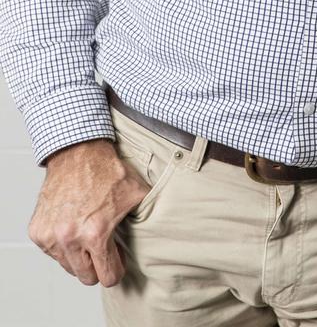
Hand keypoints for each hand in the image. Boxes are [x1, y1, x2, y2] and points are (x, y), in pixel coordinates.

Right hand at [28, 139, 150, 285]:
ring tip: (88, 233)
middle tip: (103, 246)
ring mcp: (51, 236)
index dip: (116, 269)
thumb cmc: (107, 171)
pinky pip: (52, 252)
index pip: (107, 277)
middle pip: (86, 278)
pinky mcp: (38, 231)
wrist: (78, 152)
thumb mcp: (136, 193)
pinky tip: (73, 224)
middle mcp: (70, 238)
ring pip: (68, 266)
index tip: (117, 258)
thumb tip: (166, 224)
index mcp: (96, 233)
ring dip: (79, 255)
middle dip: (98, 265)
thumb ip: (148, 214)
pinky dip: (62, 244)